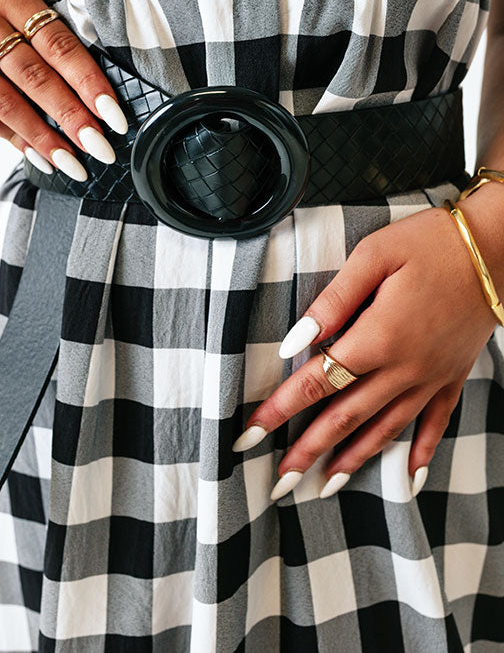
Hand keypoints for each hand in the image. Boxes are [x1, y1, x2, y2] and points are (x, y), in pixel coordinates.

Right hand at [0, 0, 127, 179]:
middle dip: (71, 116)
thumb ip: (62, 56)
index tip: (114, 117)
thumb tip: (102, 112)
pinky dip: (16, 139)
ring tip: (72, 162)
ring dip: (44, 137)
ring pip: (6, 102)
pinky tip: (41, 156)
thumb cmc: (12, 27)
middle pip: (33, 76)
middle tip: (99, 147)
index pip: (58, 45)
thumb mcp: (37, 23)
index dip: (89, 83)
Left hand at [232, 194, 502, 500]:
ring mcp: (431, 377)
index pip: (318, 382)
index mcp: (378, 337)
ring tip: (325, 487)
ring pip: (386, 429)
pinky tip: (407, 477)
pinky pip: (435, 424)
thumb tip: (296, 341)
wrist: (497, 247)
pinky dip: (419, 453)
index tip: (249, 434)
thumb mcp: (373, 256)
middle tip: (280, 484)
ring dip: (353, 461)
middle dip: (308, 452)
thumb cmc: (429, 243)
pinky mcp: (452, 375)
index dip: (280, 410)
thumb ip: (333, 301)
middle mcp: (404, 368)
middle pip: (346, 418)